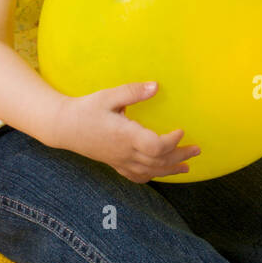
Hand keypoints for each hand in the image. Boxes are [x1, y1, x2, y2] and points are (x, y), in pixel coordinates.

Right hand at [57, 82, 200, 182]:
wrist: (64, 127)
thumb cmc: (86, 109)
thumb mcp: (108, 96)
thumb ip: (132, 92)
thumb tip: (156, 86)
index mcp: (125, 136)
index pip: (156, 147)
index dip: (173, 142)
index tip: (182, 130)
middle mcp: (125, 152)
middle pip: (159, 162)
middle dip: (180, 157)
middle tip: (197, 149)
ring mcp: (120, 161)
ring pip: (151, 172)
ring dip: (171, 169)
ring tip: (187, 167)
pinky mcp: (115, 164)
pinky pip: (137, 176)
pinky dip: (152, 176)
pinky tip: (161, 172)